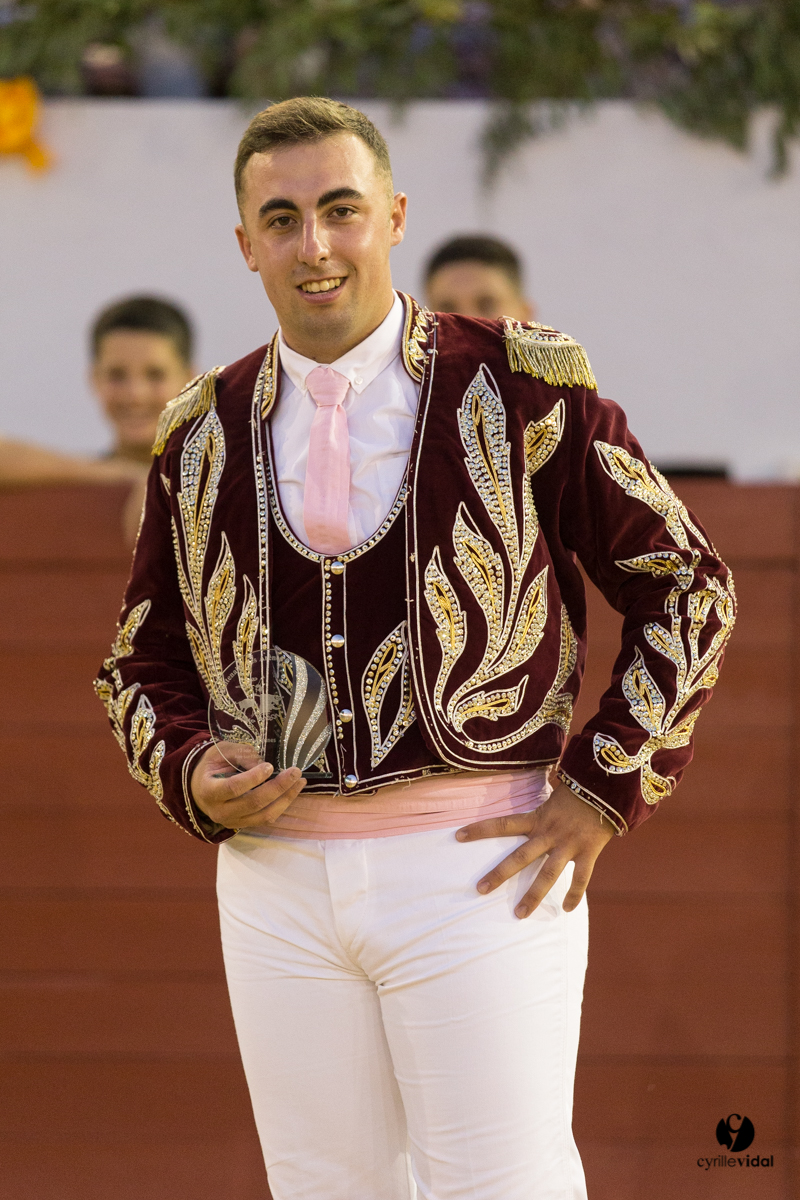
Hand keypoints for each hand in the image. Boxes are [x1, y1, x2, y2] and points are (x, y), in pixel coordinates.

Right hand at [191, 740, 306, 830]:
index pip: (234, 787)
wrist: (198, 788)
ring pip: (264, 814)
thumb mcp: (221, 752)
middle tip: (295, 772)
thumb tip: (264, 764)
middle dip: (278, 787)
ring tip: (300, 782)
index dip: (253, 778)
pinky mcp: (243, 825)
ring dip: (285, 798)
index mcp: (210, 791)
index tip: (269, 766)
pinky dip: (282, 806)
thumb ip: (242, 755)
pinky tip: (292, 791)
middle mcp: (220, 811)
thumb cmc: (210, 766)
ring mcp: (232, 821)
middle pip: (254, 803)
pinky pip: (266, 819)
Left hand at [455, 782, 613, 917]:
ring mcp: (568, 845)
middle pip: (519, 857)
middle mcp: (549, 833)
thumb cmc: (578, 789)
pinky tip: (568, 910)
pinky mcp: (588, 852)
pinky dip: (574, 894)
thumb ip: (540, 803)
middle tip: (479, 890)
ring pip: (547, 875)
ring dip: (532, 896)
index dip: (480, 829)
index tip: (457, 836)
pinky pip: (580, 878)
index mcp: (537, 817)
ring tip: (519, 914)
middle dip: (499, 874)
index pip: (502, 824)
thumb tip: (528, 792)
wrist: (608, 787)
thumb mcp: (553, 792)